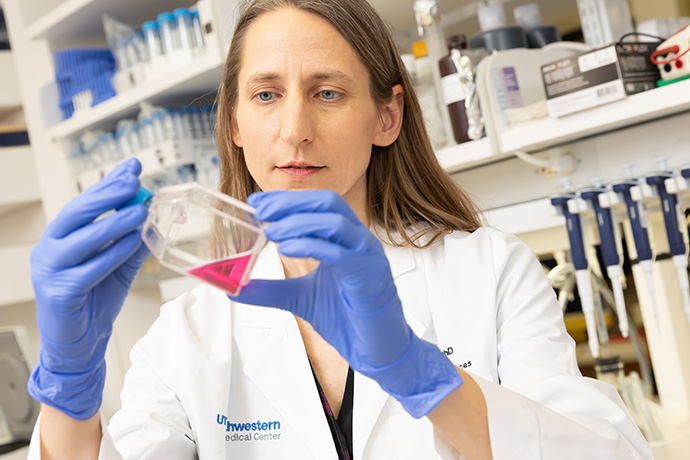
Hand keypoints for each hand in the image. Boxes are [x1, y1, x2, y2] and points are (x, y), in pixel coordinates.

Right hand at [28, 158, 149, 419]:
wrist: (80, 343)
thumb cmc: (95, 299)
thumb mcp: (118, 265)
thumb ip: (131, 241)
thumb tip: (152, 214)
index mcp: (60, 238)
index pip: (84, 204)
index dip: (108, 185)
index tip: (132, 167)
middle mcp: (49, 249)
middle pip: (76, 214)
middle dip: (107, 194)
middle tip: (134, 180)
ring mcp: (49, 271)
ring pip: (82, 239)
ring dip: (114, 222)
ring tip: (141, 210)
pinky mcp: (59, 293)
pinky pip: (90, 268)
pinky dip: (114, 253)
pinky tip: (134, 241)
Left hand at [230, 190, 462, 417]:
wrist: (379, 352)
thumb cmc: (349, 320)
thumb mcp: (300, 299)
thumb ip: (270, 290)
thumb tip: (234, 287)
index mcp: (345, 240)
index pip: (317, 205)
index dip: (286, 199)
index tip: (256, 202)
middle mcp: (359, 241)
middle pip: (327, 203)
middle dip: (291, 202)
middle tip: (260, 211)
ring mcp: (367, 257)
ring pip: (335, 222)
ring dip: (298, 221)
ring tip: (270, 231)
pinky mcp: (370, 278)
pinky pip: (341, 254)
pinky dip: (311, 245)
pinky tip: (286, 248)